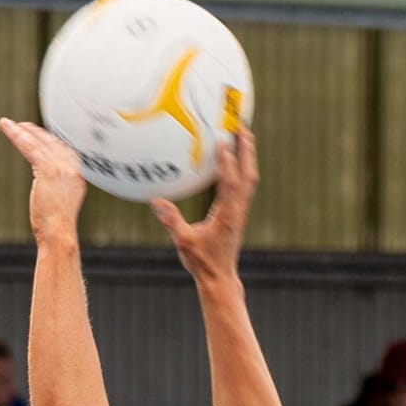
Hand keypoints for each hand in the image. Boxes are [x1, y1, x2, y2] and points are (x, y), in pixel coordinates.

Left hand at [0, 118, 87, 242]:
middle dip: (36, 133)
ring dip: (22, 131)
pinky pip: (29, 146)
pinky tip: (7, 128)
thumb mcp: (61, 203)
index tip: (39, 135)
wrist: (60, 233)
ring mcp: (59, 167)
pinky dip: (16, 135)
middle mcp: (70, 167)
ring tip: (9, 124)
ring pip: (37, 142)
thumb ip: (57, 189)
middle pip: (51, 143)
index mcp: (76, 175)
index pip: (63, 150)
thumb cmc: (57, 227)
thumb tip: (48, 188)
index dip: (49, 141)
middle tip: (23, 126)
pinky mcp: (46, 169)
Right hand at [151, 128, 257, 287]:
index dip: (227, 161)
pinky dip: (244, 168)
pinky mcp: (239, 213)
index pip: (230, 183)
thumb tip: (155, 201)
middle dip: (246, 150)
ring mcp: (241, 211)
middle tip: (241, 127)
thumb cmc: (202, 262)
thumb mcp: (183, 243)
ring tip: (243, 136)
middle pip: (248, 175)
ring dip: (248, 156)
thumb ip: (172, 221)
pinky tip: (237, 159)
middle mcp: (238, 210)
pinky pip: (245, 185)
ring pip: (250, 178)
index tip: (223, 141)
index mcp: (227, 216)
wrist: (220, 278)